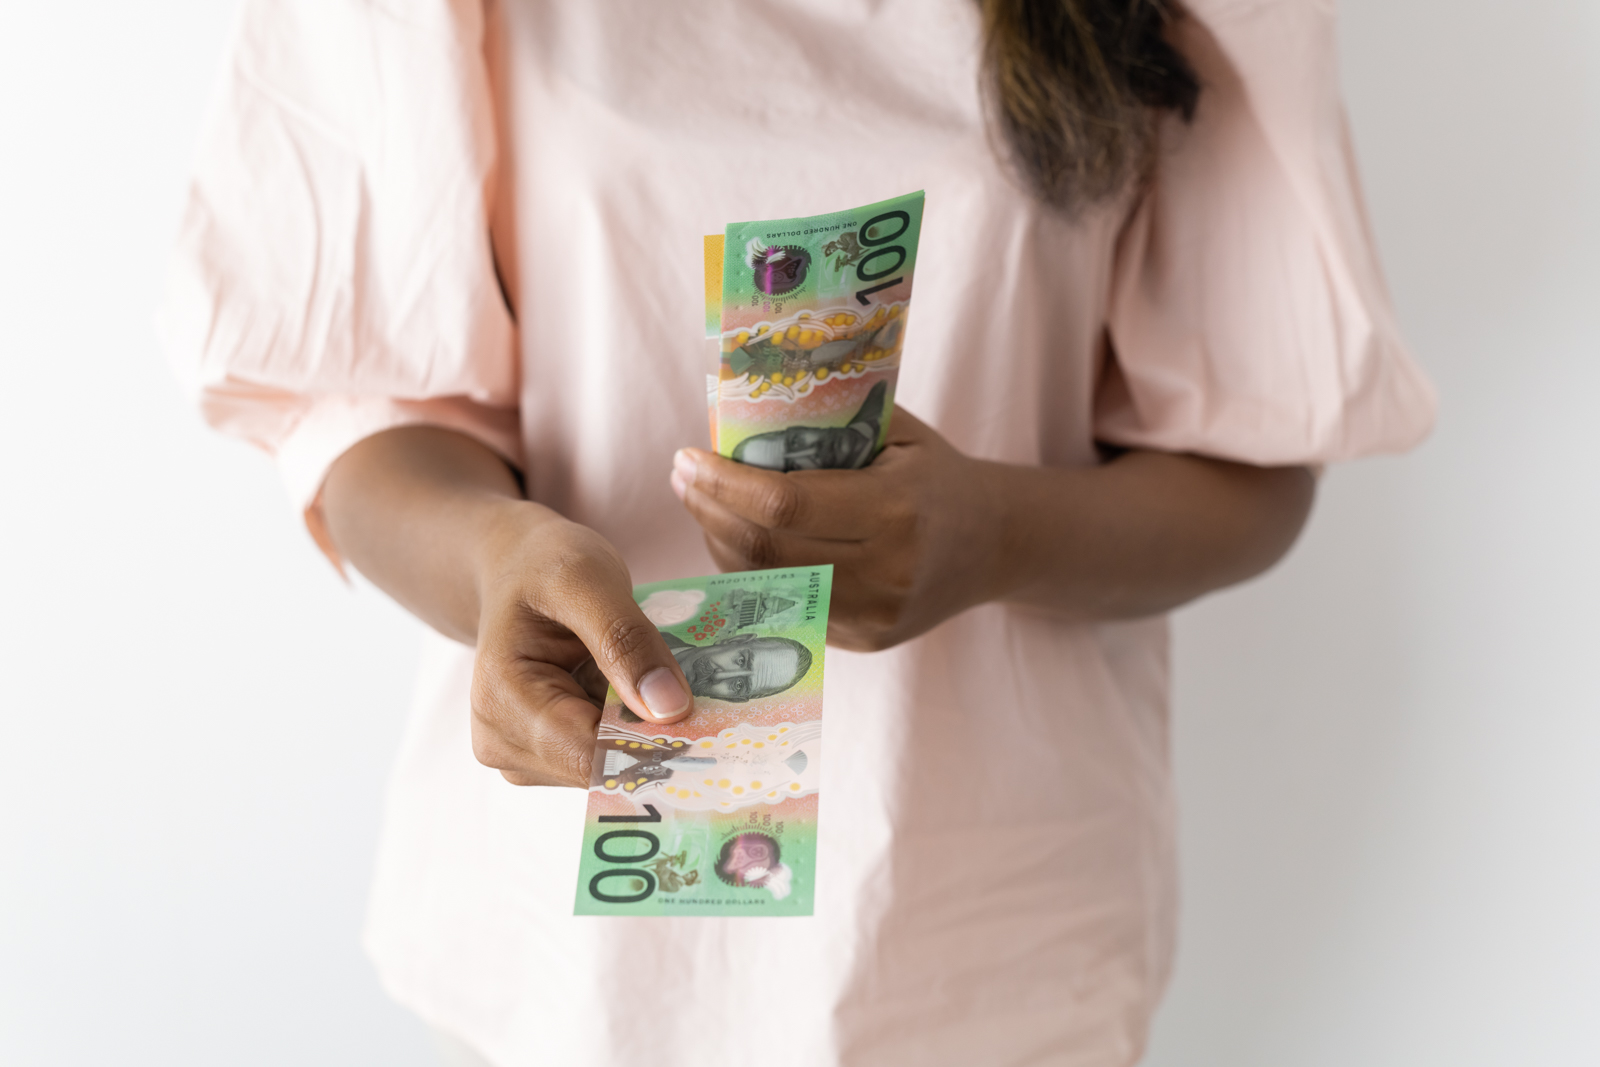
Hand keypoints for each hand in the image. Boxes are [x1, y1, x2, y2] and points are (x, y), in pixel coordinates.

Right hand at [468, 509, 694, 786]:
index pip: (588, 754)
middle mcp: (502, 741)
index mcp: (501, 701)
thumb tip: (670, 710)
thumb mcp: (587, 580)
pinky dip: (635, 730)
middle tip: (713, 706)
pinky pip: (605, 756)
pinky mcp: (547, 755)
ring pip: (609, 767)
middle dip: (656, 739)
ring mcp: (522, 754)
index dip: (653, 746)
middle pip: (601, 767)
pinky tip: (652, 697)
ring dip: (649, 734)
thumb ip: (626, 640)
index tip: (715, 729)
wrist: (516, 567)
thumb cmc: (542, 566)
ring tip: (676, 689)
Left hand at [670, 408, 1003, 651]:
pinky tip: (735, 537)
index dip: (724, 484)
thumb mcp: (897, 433)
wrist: (996, 543)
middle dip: (709, 511)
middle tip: (683, 476)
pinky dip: (749, 571)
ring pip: (765, 583)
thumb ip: (829, 421)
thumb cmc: (935, 474)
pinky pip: (785, 604)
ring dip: (719, 542)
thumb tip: (740, 407)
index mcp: (896, 511)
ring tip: (701, 502)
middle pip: (765, 549)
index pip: (785, 504)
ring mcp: (873, 615)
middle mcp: (885, 571)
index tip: (688, 458)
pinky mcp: (863, 640)